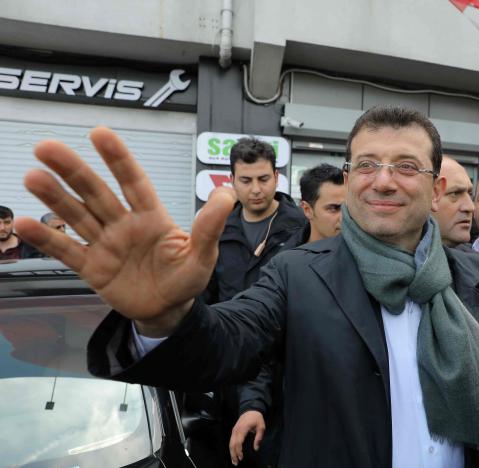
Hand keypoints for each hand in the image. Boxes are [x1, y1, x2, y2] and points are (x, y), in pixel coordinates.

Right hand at [15, 127, 235, 335]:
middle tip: (46, 147)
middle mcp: (123, 224)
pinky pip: (67, 251)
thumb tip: (227, 195)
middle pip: (96, 193)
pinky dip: (46, 239)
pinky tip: (23, 223)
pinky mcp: (92, 268)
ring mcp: (105, 244)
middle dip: (73, 171)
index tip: (99, 133)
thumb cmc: (186, 277)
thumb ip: (209, 227)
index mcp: (151, 217)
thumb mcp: (203, 254)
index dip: (117, 159)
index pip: (133, 182)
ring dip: (54, 198)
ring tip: (32, 176)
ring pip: (77, 216)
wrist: (169, 310)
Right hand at [229, 410, 266, 465]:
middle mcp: (236, 430)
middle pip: (232, 444)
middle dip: (233, 454)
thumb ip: (259, 438)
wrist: (251, 410)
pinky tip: (233, 454)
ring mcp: (234, 430)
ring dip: (231, 453)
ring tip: (234, 461)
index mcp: (243, 429)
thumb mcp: (261, 427)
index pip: (238, 442)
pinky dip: (231, 448)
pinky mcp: (234, 431)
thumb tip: (256, 448)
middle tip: (236, 463)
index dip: (239, 451)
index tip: (241, 458)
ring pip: (230, 443)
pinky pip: (231, 441)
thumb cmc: (257, 419)